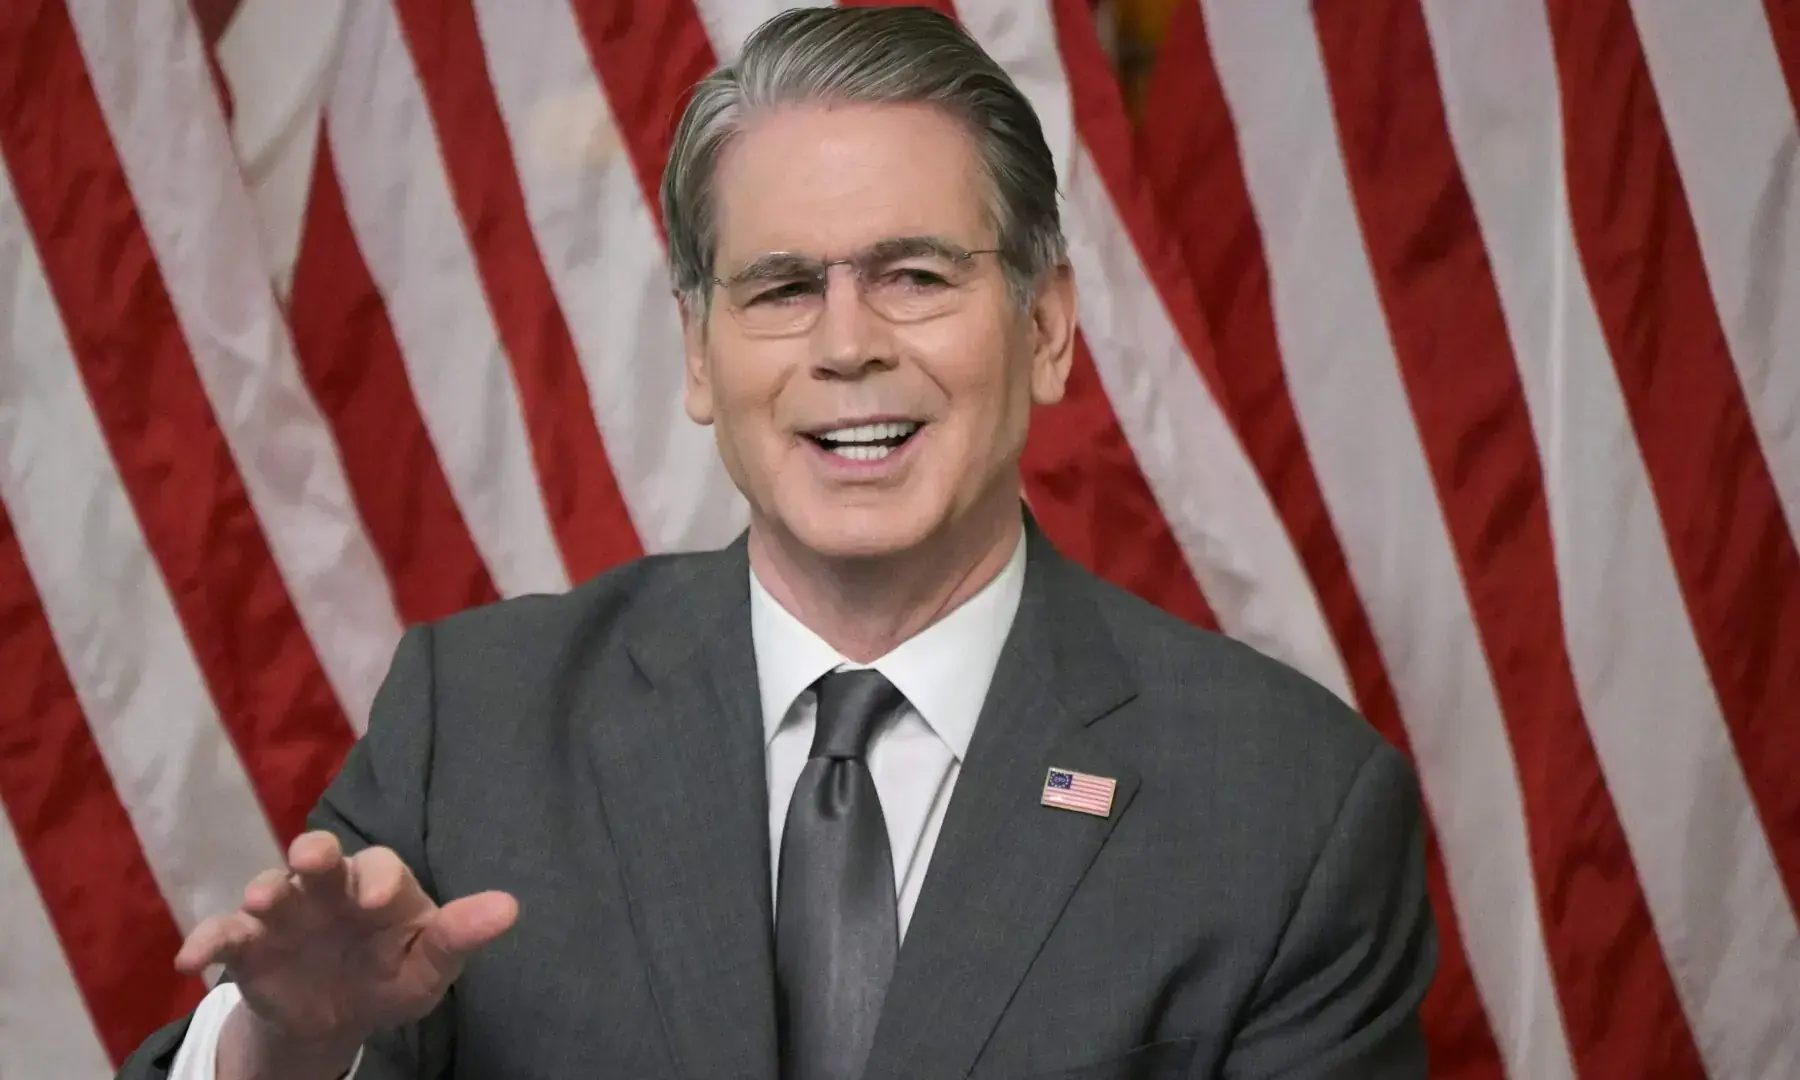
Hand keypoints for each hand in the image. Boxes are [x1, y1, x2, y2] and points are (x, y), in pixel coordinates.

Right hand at [175, 831, 517, 1053]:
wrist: (338, 1015)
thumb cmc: (393, 973)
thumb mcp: (429, 965)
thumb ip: (460, 936)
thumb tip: (510, 908)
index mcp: (378, 885)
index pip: (380, 868)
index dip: (378, 878)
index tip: (376, 899)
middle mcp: (328, 888)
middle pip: (321, 858)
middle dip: (315, 853)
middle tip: (312, 858)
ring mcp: (285, 913)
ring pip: (271, 888)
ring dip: (263, 891)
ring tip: (259, 902)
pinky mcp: (249, 946)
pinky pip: (223, 936)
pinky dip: (205, 942)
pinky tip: (190, 961)